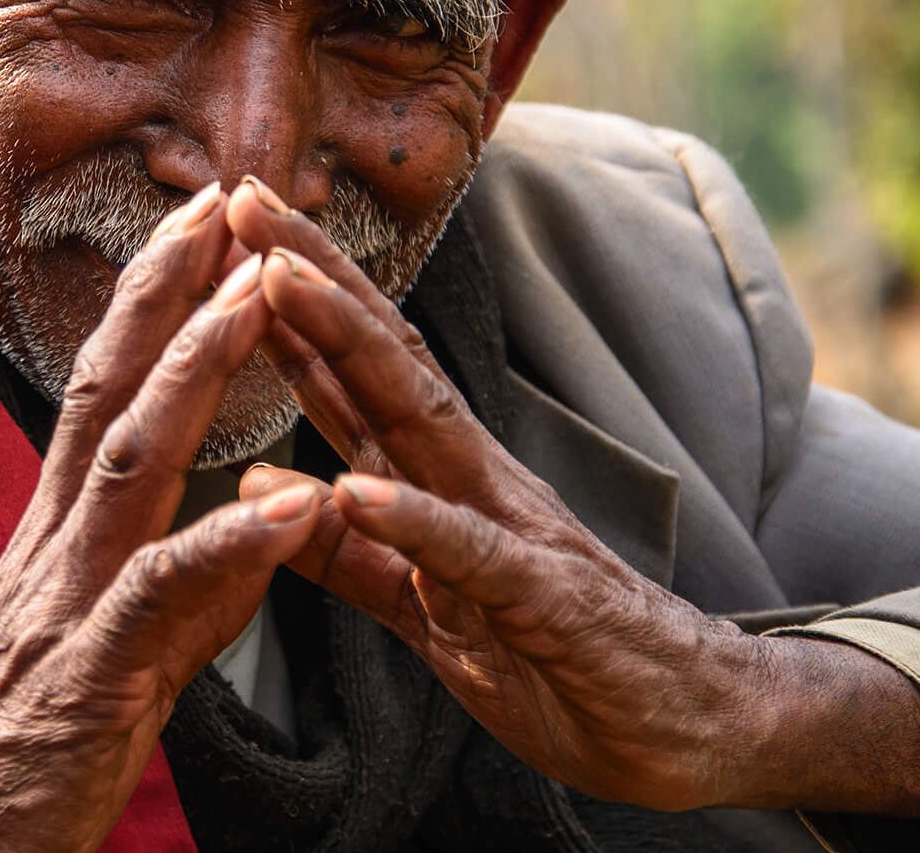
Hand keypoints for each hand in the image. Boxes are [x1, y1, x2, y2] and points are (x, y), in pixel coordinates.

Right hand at [0, 183, 322, 852]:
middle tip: (224, 199)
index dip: (155, 301)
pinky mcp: (89, 681)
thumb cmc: (29, 761)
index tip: (204, 222)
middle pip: (110, 392)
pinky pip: (161, 601)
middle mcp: (57, 549)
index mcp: (65, 537)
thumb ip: (196, 587)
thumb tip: (261, 524)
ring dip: (196, 373)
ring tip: (258, 298)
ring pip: (131, 465)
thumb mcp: (123, 654)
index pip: (110, 390)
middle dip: (168, 290)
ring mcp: (68, 607)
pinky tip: (290, 512)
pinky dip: (227, 549)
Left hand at [228, 179, 919, 824]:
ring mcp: (512, 530)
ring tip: (276, 282)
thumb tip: (253, 490)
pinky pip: (471, 557)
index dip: (288, 297)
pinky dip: (415, 520)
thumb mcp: (425, 610)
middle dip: (308, 274)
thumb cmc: (560, 661)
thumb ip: (343, 553)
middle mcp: (475, 480)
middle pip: (379, 357)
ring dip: (345, 346)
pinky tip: (357, 486)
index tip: (226, 222)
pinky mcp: (545, 602)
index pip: (355, 368)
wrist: (694, 726)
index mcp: (442, 480)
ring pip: (418, 421)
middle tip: (241, 193)